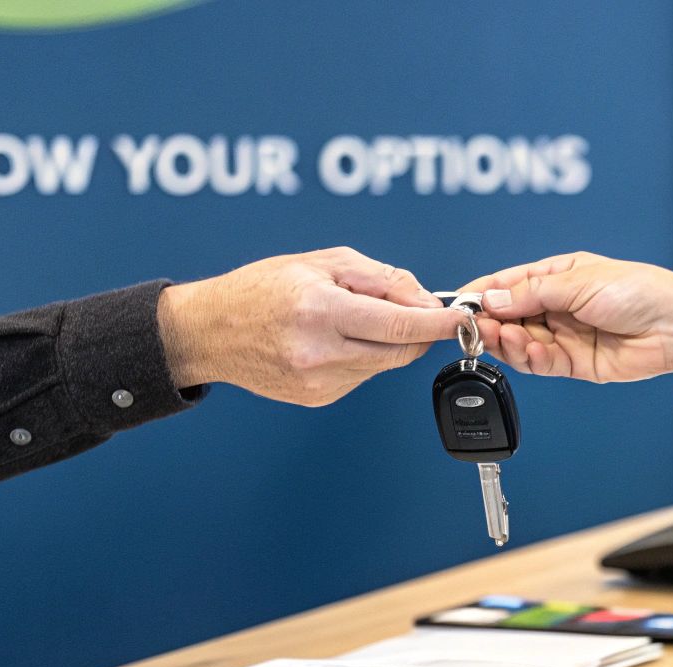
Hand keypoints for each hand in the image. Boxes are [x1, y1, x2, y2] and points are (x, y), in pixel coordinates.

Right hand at [156, 247, 465, 405]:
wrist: (209, 331)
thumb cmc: (262, 288)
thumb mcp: (321, 263)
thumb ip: (381, 279)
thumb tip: (426, 301)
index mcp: (319, 310)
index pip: (398, 324)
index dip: (437, 324)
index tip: (462, 320)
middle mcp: (319, 352)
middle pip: (400, 349)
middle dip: (416, 329)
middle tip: (409, 307)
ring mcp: (318, 382)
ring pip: (384, 363)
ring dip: (385, 341)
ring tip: (348, 318)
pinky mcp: (317, 398)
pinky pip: (361, 375)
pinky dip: (361, 356)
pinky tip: (330, 341)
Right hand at [460, 252, 672, 381]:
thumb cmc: (639, 290)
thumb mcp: (579, 281)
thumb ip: (532, 293)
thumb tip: (493, 300)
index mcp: (557, 276)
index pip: (509, 284)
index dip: (483, 293)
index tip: (460, 303)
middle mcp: (557, 306)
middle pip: (510, 317)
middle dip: (492, 322)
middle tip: (478, 327)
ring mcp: (565, 335)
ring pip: (522, 343)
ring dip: (509, 342)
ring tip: (504, 337)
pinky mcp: (575, 363)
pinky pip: (542, 363)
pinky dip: (531, 359)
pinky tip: (530, 351)